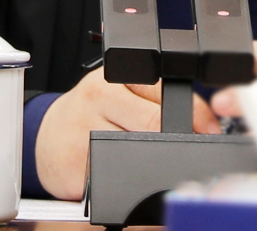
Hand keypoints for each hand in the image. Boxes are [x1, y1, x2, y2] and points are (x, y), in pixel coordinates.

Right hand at [34, 66, 220, 200]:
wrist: (47, 135)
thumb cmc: (93, 112)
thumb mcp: (122, 92)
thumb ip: (157, 100)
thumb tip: (205, 125)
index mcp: (114, 75)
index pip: (166, 93)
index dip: (195, 116)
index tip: (209, 131)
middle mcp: (96, 96)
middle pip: (155, 125)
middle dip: (176, 140)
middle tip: (183, 148)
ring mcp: (82, 130)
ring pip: (136, 153)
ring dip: (149, 162)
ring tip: (141, 156)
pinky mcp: (74, 164)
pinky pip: (114, 177)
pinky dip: (125, 181)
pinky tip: (118, 169)